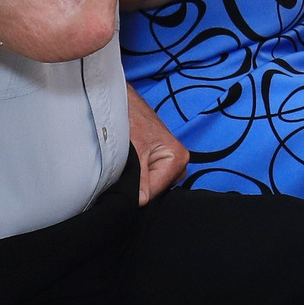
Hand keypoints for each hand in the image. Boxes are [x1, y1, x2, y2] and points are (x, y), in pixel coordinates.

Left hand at [127, 87, 186, 203]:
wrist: (124, 102)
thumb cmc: (131, 120)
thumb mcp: (135, 153)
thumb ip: (140, 180)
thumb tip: (141, 201)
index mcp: (178, 158)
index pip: (156, 191)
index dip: (137, 192)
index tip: (122, 186)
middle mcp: (180, 161)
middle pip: (158, 189)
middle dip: (141, 185)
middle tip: (125, 171)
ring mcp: (173, 160)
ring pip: (155, 184)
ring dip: (140, 180)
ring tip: (128, 164)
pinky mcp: (164, 160)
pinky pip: (154, 176)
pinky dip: (142, 175)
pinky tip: (132, 164)